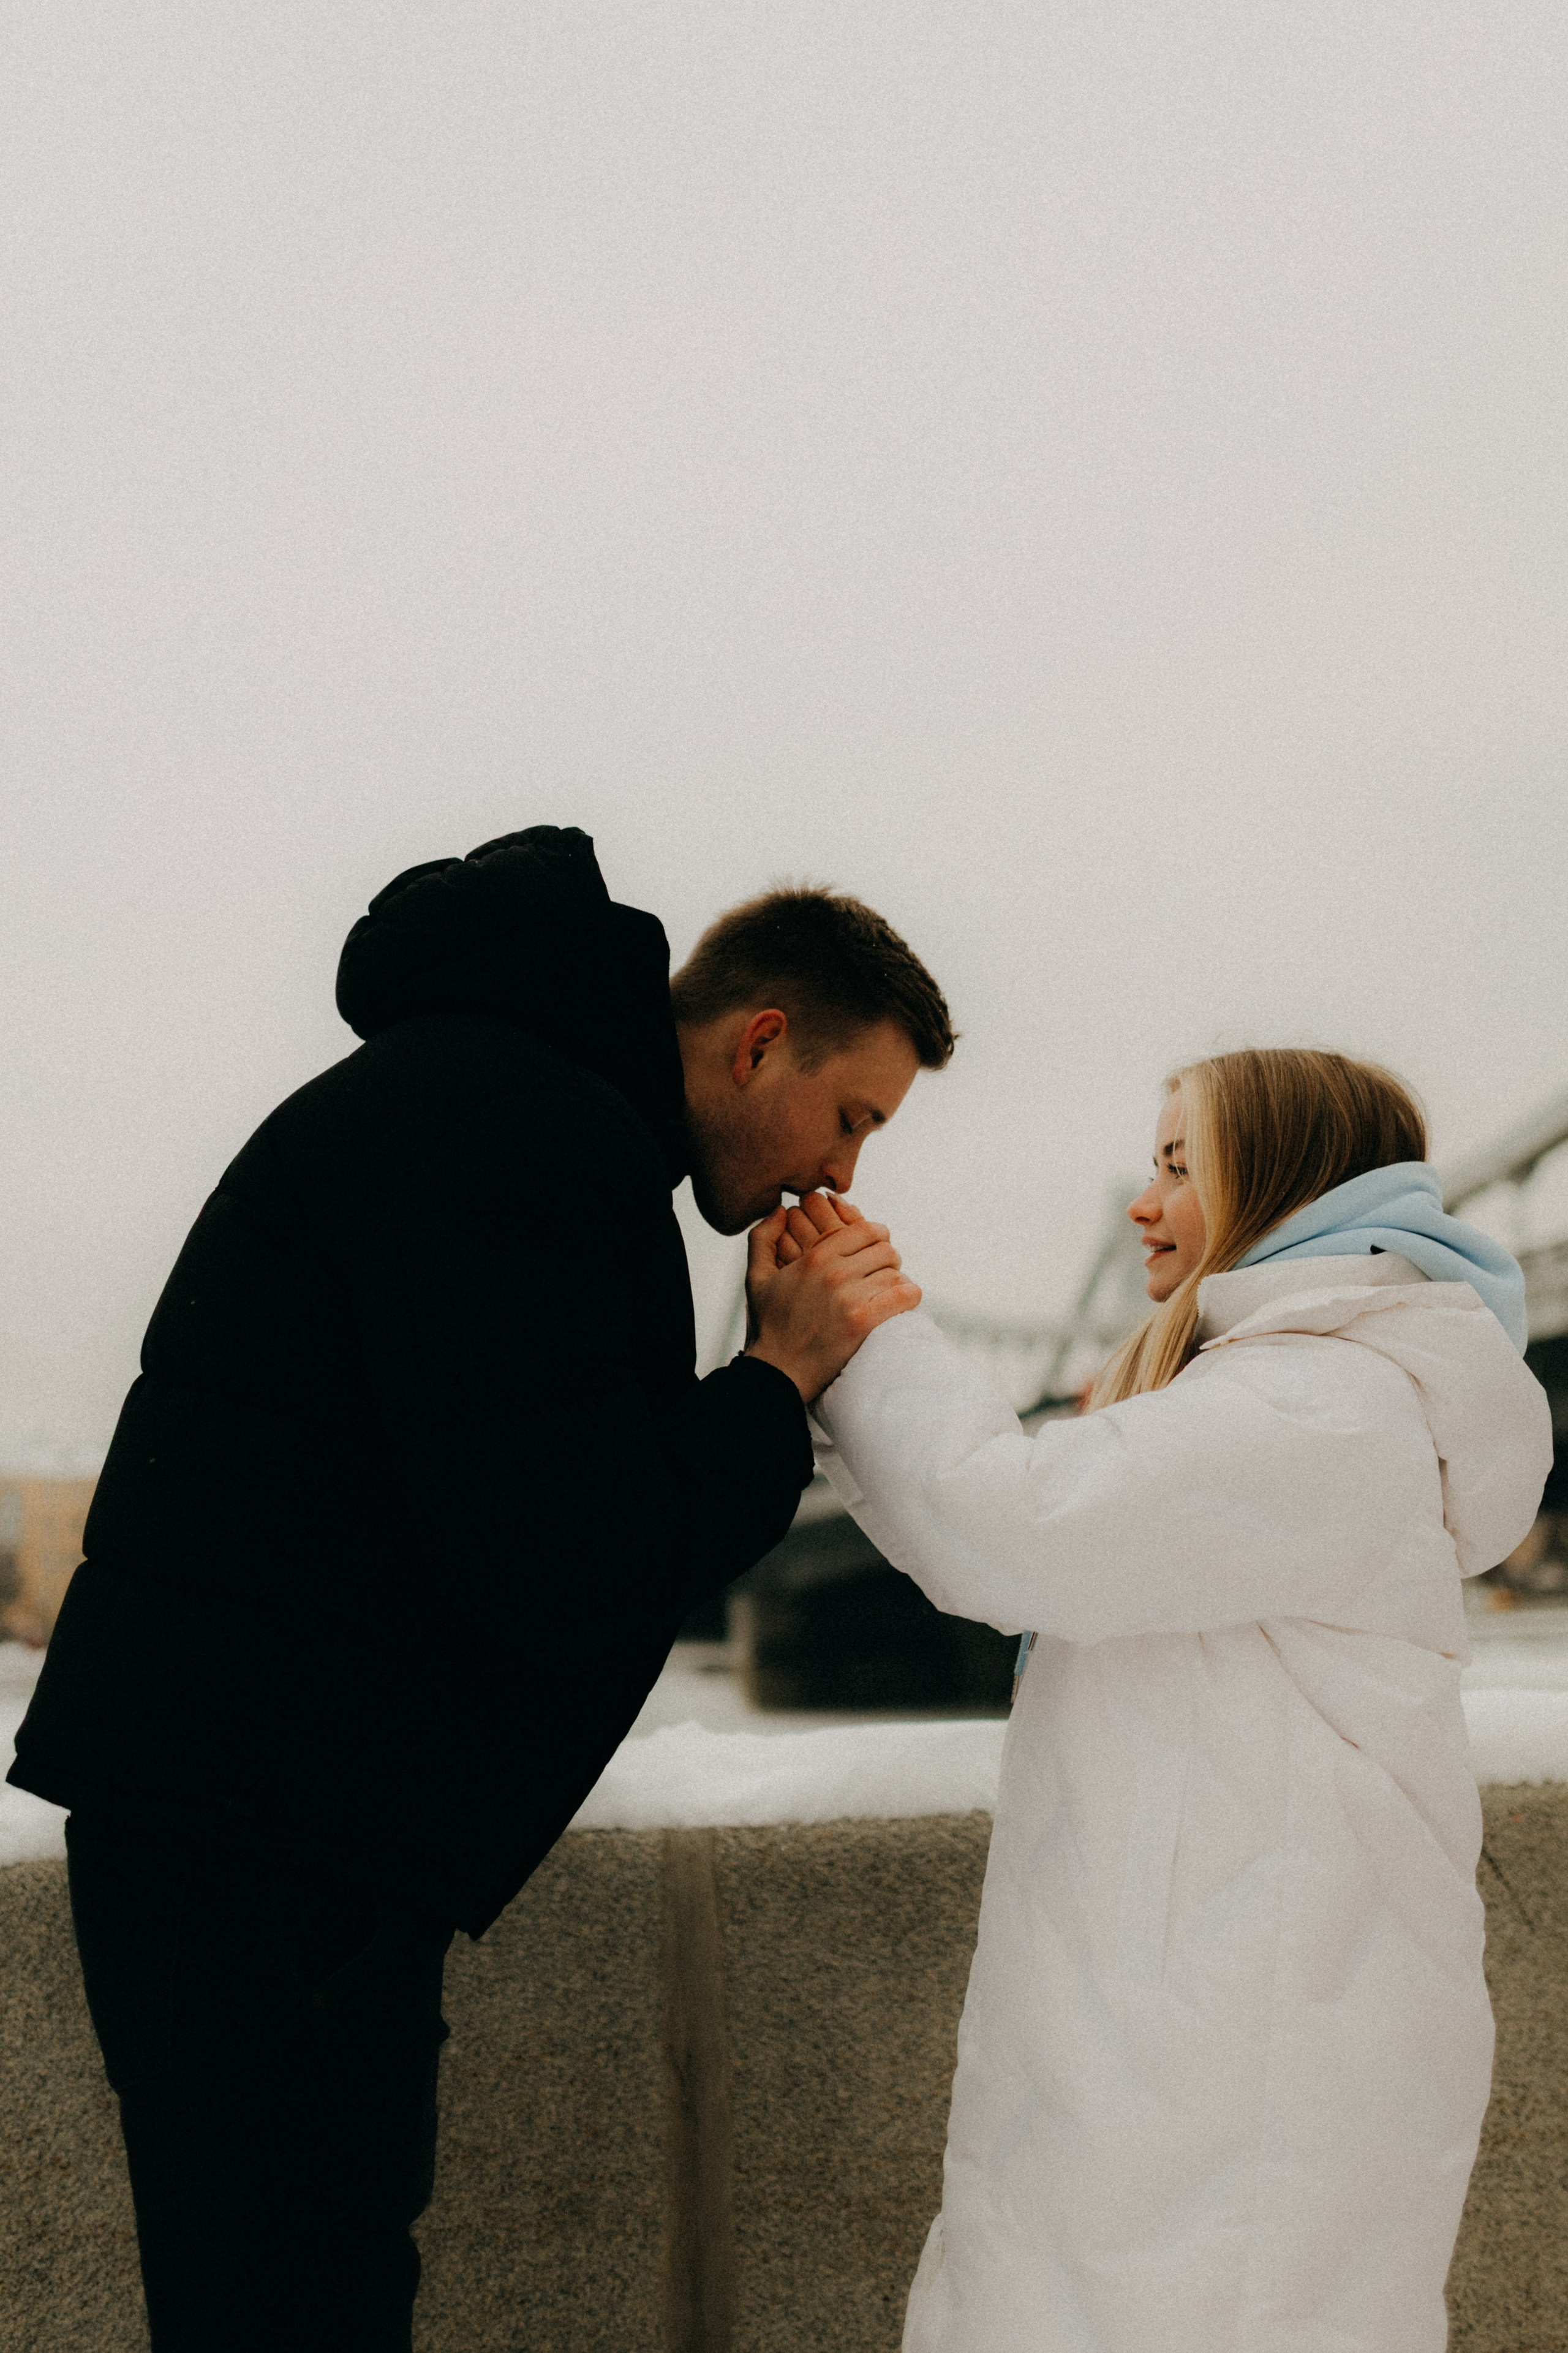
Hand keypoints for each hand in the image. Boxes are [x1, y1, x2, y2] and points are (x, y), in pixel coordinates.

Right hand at [743, 1192, 920, 1403]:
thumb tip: (780, 1210)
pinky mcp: (862, 1323)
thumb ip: (763, 1238)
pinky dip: (908, 1297)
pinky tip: (902, 1303)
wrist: (777, 1371)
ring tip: (889, 1291)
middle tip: (882, 1273)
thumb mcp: (756, 1277)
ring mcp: (849, 1298)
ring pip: (896, 1273)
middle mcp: (834, 1273)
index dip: (876, 1236)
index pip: (866, 1230)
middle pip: (886, 1250)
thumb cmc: (768, 1325)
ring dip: (897, 1281)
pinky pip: (903, 1296)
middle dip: (888, 1259)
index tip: (875, 1248)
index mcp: (814, 1257)